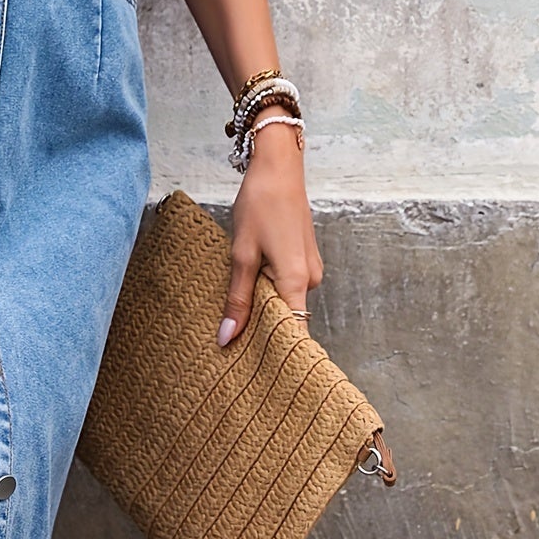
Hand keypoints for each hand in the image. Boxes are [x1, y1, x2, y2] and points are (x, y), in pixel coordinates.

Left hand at [217, 121, 322, 344]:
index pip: (294, 331)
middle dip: (262, 327)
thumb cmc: (260, 205)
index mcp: (296, 280)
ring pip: (285, 298)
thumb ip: (237, 298)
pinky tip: (249, 283)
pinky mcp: (304, 258)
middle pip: (288, 316)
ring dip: (263, 303)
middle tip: (232, 341)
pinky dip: (269, 287)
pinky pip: (287, 284)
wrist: (278, 168)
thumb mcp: (241, 253)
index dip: (278, 351)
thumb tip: (228, 337)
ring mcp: (310, 268)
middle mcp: (310, 278)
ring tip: (235, 309)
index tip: (258, 370)